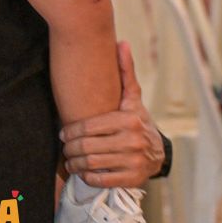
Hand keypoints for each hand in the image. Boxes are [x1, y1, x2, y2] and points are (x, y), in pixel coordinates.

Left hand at [60, 41, 164, 186]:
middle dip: (70, 149)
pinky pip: (102, 180)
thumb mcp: (133, 97)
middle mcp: (132, 140)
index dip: (71, 131)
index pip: (90, 127)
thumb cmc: (138, 120)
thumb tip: (121, 42)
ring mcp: (134, 162)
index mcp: (129, 119)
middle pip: (88, 146)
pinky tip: (83, 171)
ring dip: (75, 163)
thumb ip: (125, 71)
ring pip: (93, 164)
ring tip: (69, 160)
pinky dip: (88, 177)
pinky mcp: (133, 179)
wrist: (158, 152)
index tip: (62, 133)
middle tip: (64, 148)